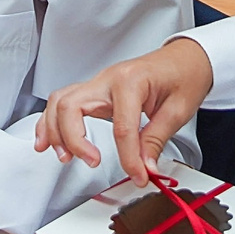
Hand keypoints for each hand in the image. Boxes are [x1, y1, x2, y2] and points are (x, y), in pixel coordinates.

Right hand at [32, 36, 213, 185]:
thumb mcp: (178, 111)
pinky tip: (47, 140)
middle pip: (73, 108)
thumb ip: (156, 140)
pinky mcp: (96, 90)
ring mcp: (99, 83)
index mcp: (131, 82)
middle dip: (75, 140)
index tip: (138, 175)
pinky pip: (64, 102)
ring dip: (55, 130)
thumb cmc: (184, 75)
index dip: (128, 159)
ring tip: (63, 156)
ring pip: (60, 102)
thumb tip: (143, 167)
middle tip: (91, 162)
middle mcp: (108, 79)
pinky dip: (52, 121)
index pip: (121, 128)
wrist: (187, 58)